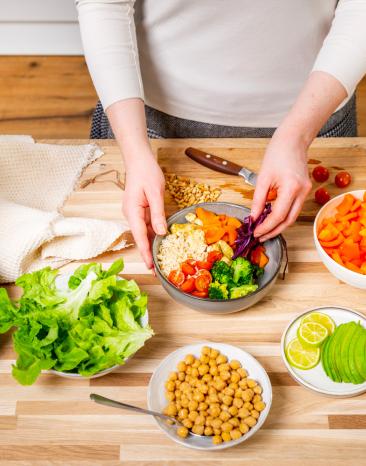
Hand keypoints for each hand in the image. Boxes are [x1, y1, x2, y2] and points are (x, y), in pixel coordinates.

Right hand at [123, 150, 166, 268]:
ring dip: (151, 246)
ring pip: (144, 233)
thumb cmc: (146, 172)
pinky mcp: (140, 211)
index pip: (140, 237)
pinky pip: (147, 226)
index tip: (150, 267)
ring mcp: (135, 213)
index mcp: (132, 212)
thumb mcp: (155, 193)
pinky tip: (161, 243)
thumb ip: (158, 213)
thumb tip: (161, 233)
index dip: (145, 253)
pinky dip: (153, 235)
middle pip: (140, 238)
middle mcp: (131, 215)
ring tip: (160, 261)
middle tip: (157, 271)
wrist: (139, 160)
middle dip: (148, 254)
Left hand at [251, 130, 311, 240]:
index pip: (278, 216)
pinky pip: (294, 208)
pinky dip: (283, 215)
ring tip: (264, 229)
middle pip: (289, 221)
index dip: (266, 227)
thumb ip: (258, 200)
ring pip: (293, 216)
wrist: (293, 140)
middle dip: (274, 231)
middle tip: (260, 237)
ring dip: (278, 225)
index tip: (255, 233)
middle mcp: (302, 192)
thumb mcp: (262, 178)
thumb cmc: (277, 153)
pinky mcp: (305, 190)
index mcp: (291, 188)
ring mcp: (306, 192)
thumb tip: (253, 217)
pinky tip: (271, 217)